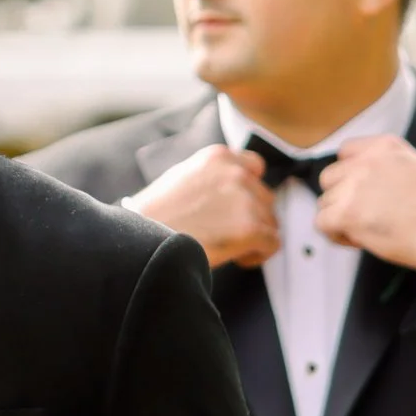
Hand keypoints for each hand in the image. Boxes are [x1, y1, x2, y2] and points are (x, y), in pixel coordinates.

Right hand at [127, 145, 280, 269]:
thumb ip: (212, 177)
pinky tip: (237, 257)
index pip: (255, 167)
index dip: (249, 191)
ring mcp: (245, 200)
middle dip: (252, 217)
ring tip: (230, 247)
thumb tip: (233, 190)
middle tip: (228, 233)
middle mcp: (235, 173)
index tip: (238, 207)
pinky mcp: (250, 228)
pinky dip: (258, 254)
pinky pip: (273, 243)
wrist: (143, 242)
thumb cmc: (155, 217)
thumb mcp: (182, 178)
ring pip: (271, 222)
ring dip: (255, 236)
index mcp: (218, 157)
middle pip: (265, 198)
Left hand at [314, 135, 415, 271]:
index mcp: (383, 146)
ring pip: (325, 202)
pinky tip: (358, 239)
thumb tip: (361, 175)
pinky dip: (335, 234)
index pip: (345, 151)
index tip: (362, 190)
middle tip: (364, 213)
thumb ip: (385, 163)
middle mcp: (364, 162)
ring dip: (340, 217)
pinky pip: (321, 223)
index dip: (349, 174)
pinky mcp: (345, 213)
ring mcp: (352, 187)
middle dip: (342, 197)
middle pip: (330, 178)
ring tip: (366, 228)